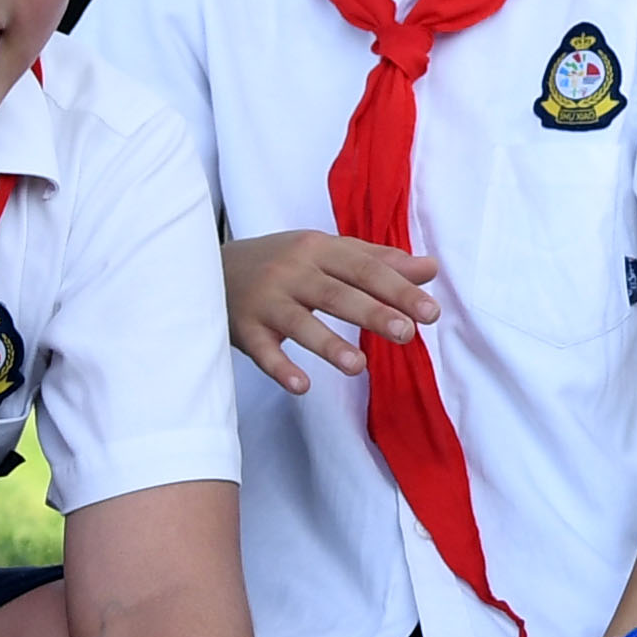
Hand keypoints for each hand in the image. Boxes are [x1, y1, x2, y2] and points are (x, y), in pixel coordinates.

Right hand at [223, 230, 441, 396]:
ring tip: (359, 366)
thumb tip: (431, 268)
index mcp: (319, 249)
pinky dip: (280, 368)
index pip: (364, 268)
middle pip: (337, 294)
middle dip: (372, 313)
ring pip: (299, 323)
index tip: (430, 312)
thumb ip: (378, 261)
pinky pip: (262, 351)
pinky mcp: (243, 328)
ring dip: (329, 344)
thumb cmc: (283, 261)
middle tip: (406, 334)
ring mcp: (265, 300)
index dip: (398, 289)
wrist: (206, 266)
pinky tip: (302, 386)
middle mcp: (291, 271)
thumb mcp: (327, 252)